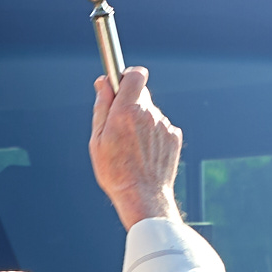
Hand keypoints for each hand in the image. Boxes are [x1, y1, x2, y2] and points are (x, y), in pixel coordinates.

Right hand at [89, 67, 181, 225]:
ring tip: (132, 147)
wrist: (143, 197)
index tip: (120, 84)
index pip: (135, 75)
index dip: (127, 76)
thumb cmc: (115, 171)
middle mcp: (149, 114)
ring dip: (141, 122)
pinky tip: (145, 153)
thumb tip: (103, 82)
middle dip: (130, 103)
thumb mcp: (97, 139)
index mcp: (127, 111)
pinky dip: (153, 135)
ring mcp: (164, 125)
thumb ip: (102, 106)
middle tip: (119, 124)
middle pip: (141, 94)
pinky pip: (161, 127)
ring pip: (151, 112)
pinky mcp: (174, 137)